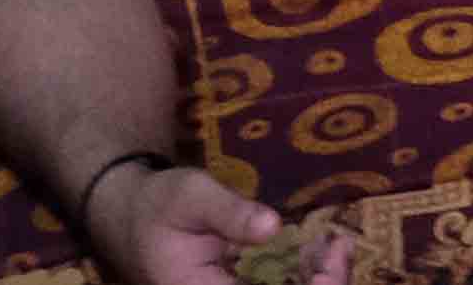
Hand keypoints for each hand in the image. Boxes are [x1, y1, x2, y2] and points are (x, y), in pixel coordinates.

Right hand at [95, 157, 346, 284]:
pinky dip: (308, 274)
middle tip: (340, 246)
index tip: (328, 270)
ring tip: (338, 244)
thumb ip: (229, 212)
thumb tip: (273, 227)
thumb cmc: (158, 204)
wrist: (132, 216)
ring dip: (320, 280)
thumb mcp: (190, 196)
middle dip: (321, 284)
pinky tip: (326, 247)